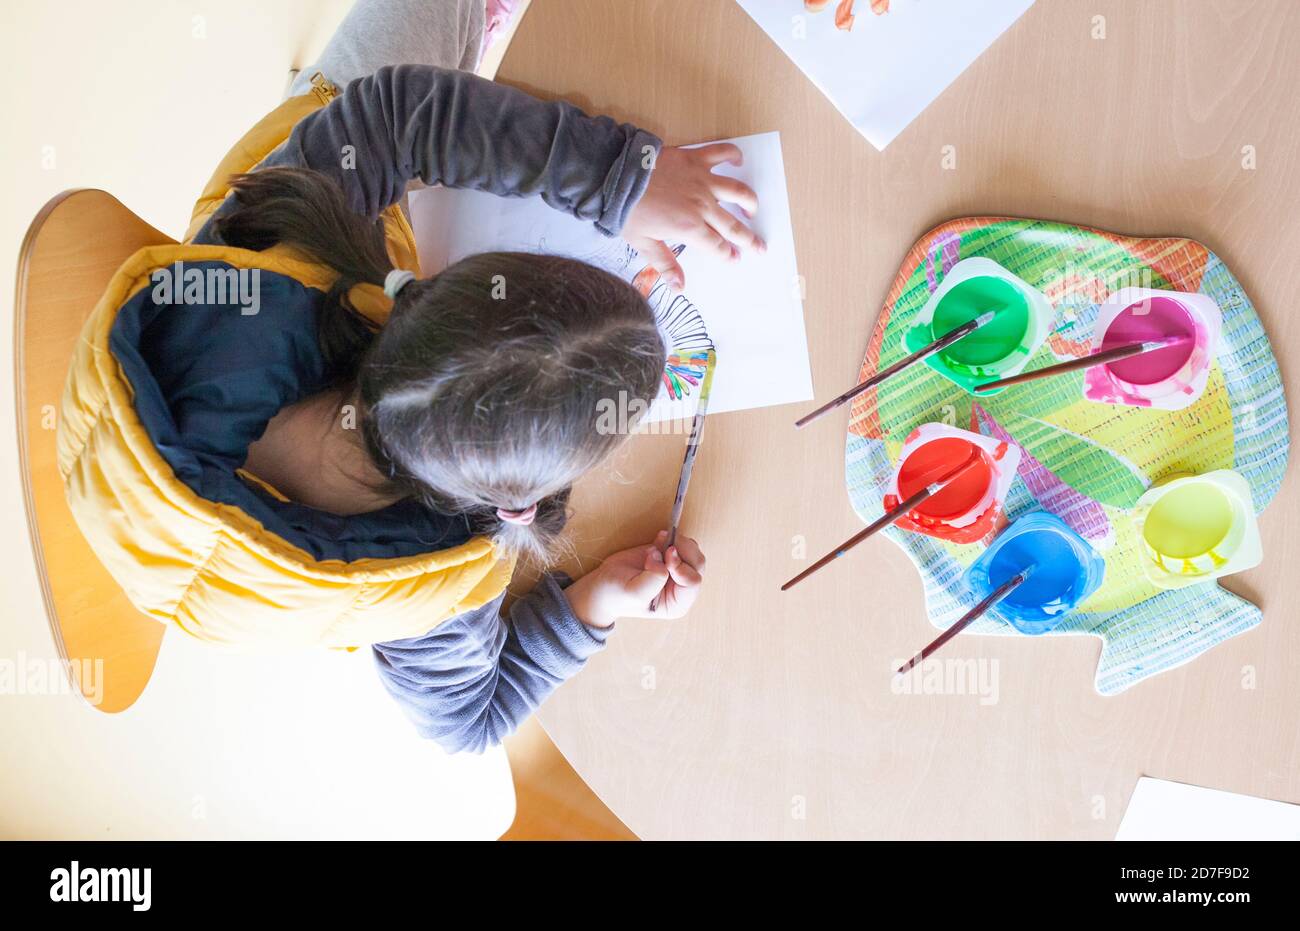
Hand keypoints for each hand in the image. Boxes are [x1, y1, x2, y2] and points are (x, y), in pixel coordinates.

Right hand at [564, 531, 705, 626]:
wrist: (602, 585)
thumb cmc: (616, 595)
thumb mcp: (634, 593)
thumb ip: (654, 579)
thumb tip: (663, 557)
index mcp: (677, 603)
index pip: (693, 582)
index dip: (682, 567)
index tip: (666, 557)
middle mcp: (681, 587)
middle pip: (697, 563)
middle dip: (683, 551)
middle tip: (666, 547)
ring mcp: (675, 569)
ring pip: (691, 550)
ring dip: (678, 543)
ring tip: (658, 544)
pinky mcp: (666, 554)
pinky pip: (678, 541)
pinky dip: (671, 536)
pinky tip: (657, 538)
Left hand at [623, 144, 764, 289]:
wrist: (616, 174)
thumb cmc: (627, 210)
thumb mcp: (643, 243)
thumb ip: (665, 265)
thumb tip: (679, 288)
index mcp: (690, 228)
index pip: (717, 247)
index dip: (727, 255)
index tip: (733, 259)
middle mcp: (702, 205)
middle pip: (733, 226)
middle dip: (749, 240)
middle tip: (760, 247)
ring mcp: (702, 180)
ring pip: (737, 191)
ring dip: (749, 202)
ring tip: (752, 210)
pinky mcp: (695, 159)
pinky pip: (721, 153)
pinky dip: (733, 155)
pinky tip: (738, 160)